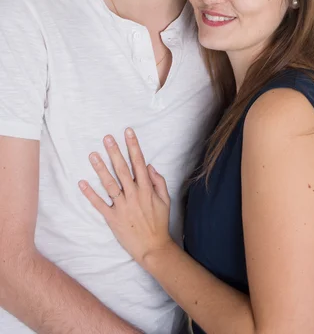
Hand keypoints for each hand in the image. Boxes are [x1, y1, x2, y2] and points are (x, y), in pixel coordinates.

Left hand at [78, 128, 172, 265]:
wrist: (153, 247)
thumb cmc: (160, 222)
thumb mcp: (165, 200)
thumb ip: (158, 181)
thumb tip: (148, 166)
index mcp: (147, 189)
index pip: (138, 163)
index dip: (133, 146)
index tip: (128, 132)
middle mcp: (134, 194)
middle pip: (122, 169)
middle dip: (115, 152)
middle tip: (107, 138)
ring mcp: (122, 206)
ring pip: (110, 184)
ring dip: (100, 169)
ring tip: (92, 155)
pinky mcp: (112, 218)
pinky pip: (99, 204)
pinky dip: (90, 194)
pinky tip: (82, 183)